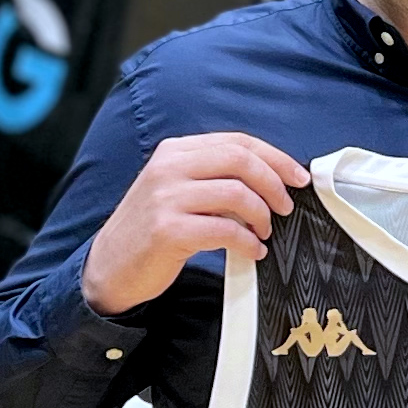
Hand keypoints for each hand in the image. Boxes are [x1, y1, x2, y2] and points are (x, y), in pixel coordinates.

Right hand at [84, 131, 308, 312]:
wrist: (110, 266)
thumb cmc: (152, 229)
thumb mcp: (176, 189)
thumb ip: (212, 176)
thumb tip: (270, 179)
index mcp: (175, 151)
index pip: (237, 141)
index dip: (275, 157)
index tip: (297, 177)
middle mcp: (169, 168)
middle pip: (240, 160)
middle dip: (274, 184)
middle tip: (286, 207)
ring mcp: (166, 198)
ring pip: (237, 193)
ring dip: (261, 215)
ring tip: (264, 232)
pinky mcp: (168, 230)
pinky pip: (225, 230)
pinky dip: (247, 242)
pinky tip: (252, 251)